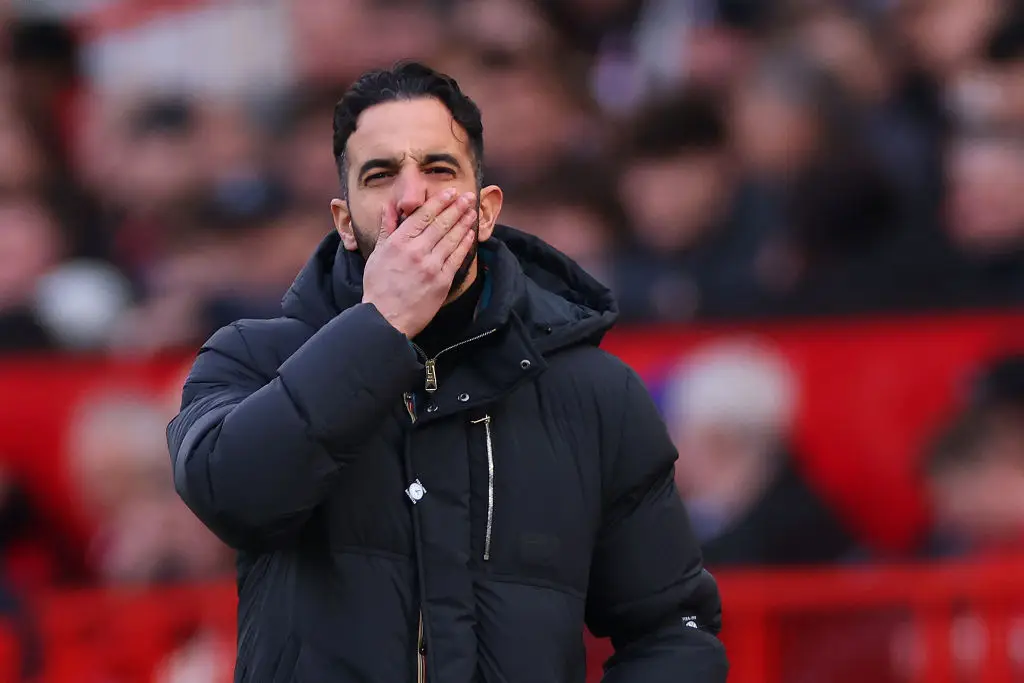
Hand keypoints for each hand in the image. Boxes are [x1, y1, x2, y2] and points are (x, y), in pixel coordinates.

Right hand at [362, 188, 477, 337]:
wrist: (385, 319)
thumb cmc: (378, 287)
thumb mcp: (377, 254)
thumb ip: (387, 229)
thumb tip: (389, 208)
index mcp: (398, 242)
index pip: (423, 215)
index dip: (439, 201)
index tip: (450, 192)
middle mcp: (416, 251)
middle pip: (441, 223)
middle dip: (457, 207)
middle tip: (468, 196)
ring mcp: (430, 266)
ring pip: (452, 238)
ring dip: (464, 222)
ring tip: (472, 210)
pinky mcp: (441, 281)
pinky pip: (457, 258)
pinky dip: (465, 243)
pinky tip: (471, 234)